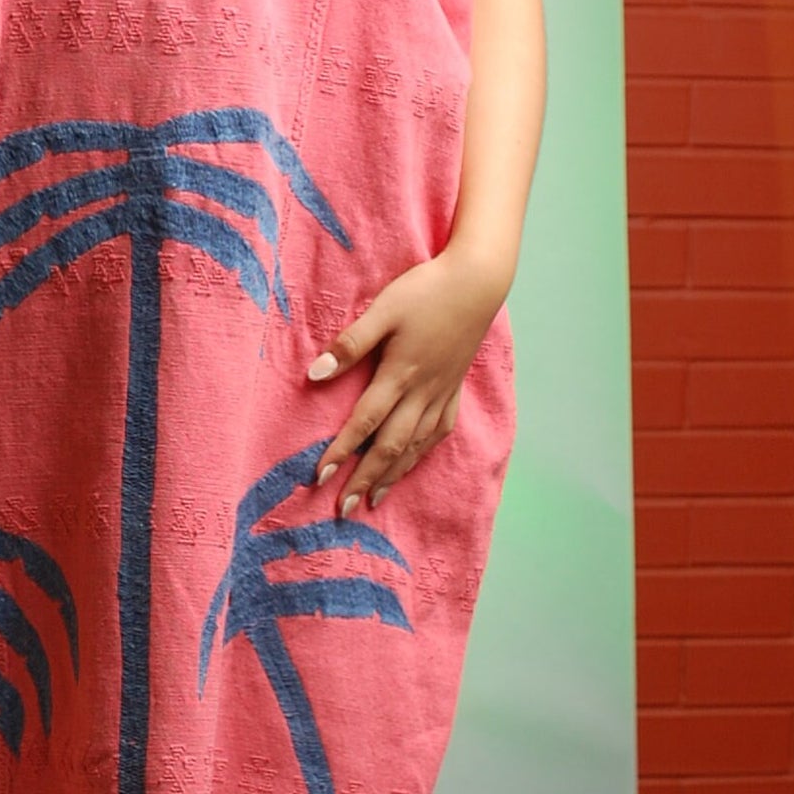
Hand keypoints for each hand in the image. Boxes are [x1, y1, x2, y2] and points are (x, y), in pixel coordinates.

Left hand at [303, 247, 507, 519]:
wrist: (478, 282)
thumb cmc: (425, 291)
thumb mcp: (382, 310)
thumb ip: (350, 344)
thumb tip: (315, 374)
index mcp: (400, 374)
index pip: (364, 423)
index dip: (341, 452)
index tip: (320, 478)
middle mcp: (422, 392)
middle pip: (389, 446)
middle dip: (364, 480)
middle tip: (343, 510)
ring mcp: (442, 393)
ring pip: (415, 446)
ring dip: (392, 475)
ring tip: (373, 499)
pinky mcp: (454, 388)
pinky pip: (438, 432)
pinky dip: (421, 454)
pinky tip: (412, 462)